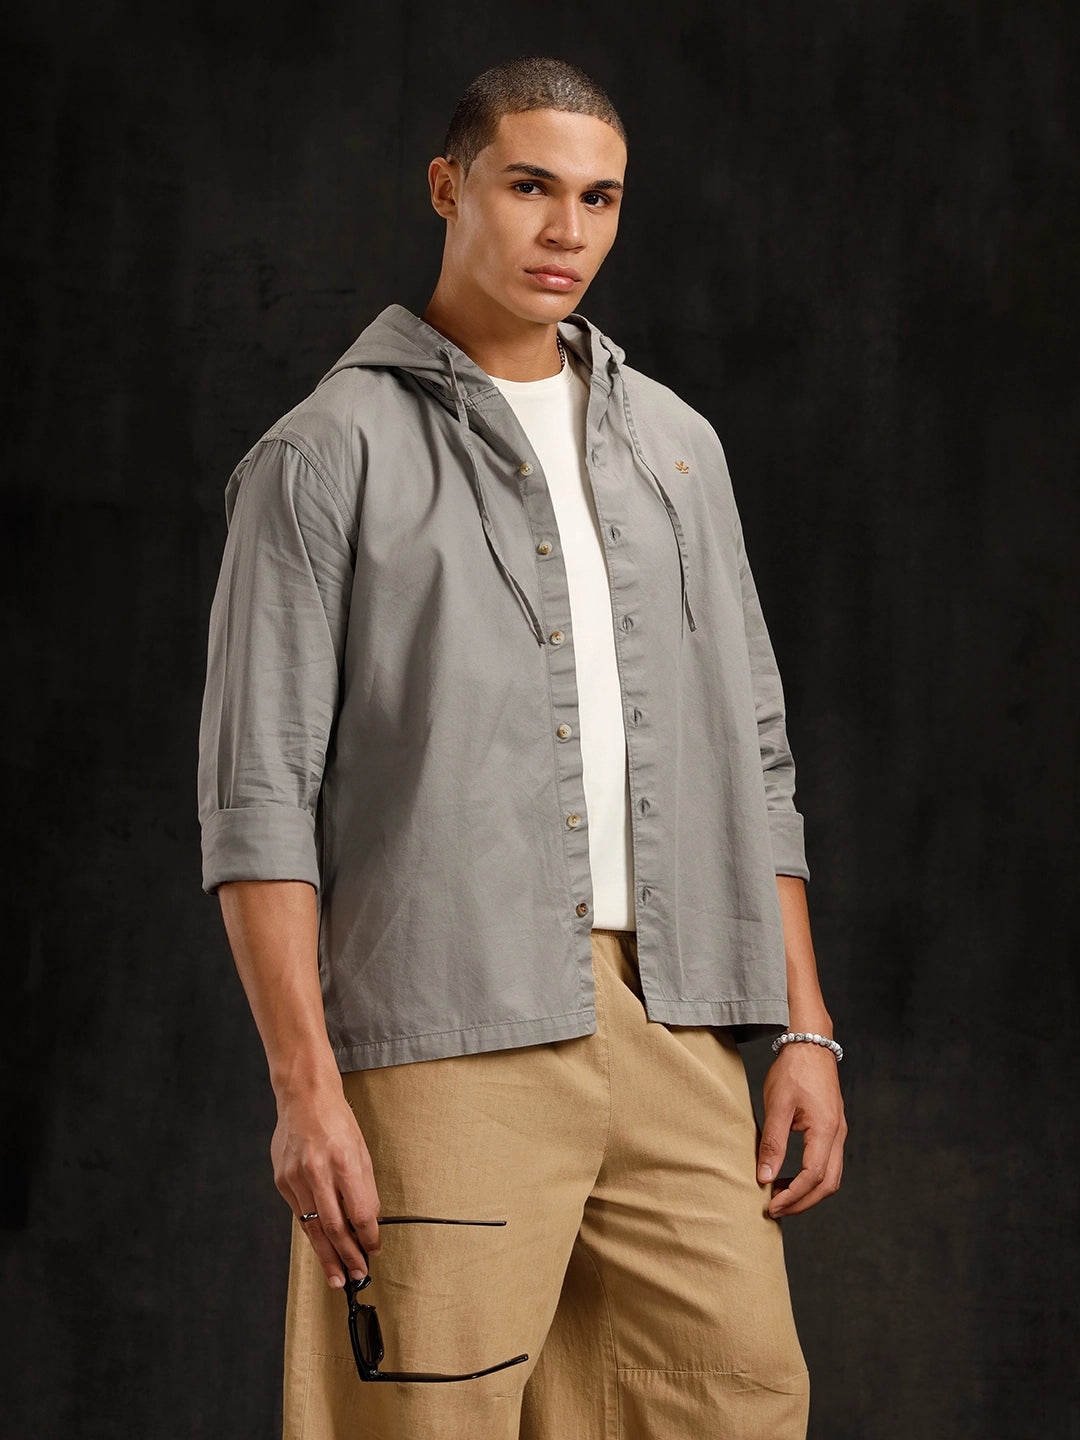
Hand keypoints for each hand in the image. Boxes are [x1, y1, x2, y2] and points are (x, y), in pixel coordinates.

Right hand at [272, 1082, 381, 1287]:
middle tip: (355, 1277)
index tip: (374, 1251)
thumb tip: (370, 1221)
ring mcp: (296, 1177)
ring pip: (312, 1227)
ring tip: (336, 1276)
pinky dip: (311, 1231)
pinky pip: (299, 1213)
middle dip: (346, 1256)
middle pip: (334, 1227)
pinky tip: (320, 1245)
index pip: (359, 1212)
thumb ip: (365, 1187)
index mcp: (343, 1161)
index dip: (368, 1237)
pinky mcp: (282, 1180)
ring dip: (327, 1255)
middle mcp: (317, 1171)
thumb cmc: (337, 1120)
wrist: (304, 1097)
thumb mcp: (361, 1149)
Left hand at [757, 1040, 846, 1217]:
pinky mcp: (833, 1127)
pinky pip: (828, 1162)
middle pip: (828, 1184)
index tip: (772, 1206)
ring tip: (780, 1196)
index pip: (814, 1177)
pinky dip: (811, 1177)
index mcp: (825, 1129)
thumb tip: (765, 1177)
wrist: (810, 1043)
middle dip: (803, 1202)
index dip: (793, 1196)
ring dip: (808, 1192)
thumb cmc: (793, 1070)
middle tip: (776, 1210)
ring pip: (831, 1176)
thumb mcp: (777, 1105)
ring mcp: (838, 1131)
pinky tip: (789, 1176)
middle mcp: (837, 1134)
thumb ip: (772, 1143)